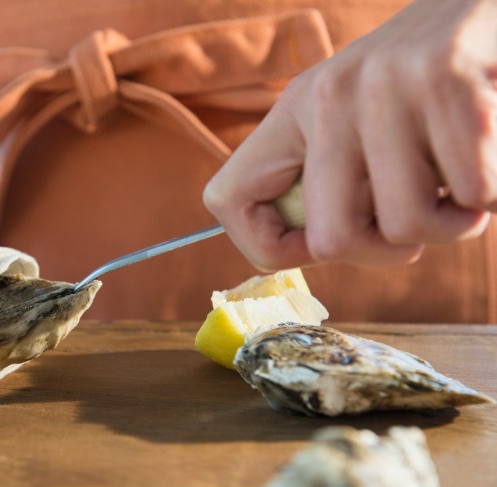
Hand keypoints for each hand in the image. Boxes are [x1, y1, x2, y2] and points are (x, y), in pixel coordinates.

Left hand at [204, 0, 496, 270]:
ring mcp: (383, 88)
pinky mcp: (447, 80)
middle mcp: (328, 98)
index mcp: (294, 112)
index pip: (226, 201)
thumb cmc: (422, 87)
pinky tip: (487, 156)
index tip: (323, 244)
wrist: (482, 4)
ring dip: (452, 223)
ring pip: (408, 227)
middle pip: (330, 241)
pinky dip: (493, 194)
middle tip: (419, 219)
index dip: (269, 247)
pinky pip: (475, 194)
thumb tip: (315, 249)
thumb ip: (328, 179)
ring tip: (460, 183)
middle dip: (386, 252)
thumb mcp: (353, 121)